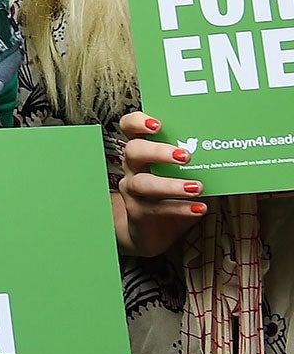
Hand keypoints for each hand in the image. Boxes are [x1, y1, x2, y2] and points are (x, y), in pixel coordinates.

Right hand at [115, 111, 205, 257]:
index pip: (128, 127)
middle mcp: (133, 167)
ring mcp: (133, 190)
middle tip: (185, 156)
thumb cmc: (171, 195)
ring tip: (197, 187)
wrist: (153, 231)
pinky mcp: (139, 212)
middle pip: (133, 151)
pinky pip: (157, 208)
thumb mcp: (180, 174)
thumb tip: (226, 147)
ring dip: (171, 184)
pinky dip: (180, 208)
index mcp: (141, 150)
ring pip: (143, 182)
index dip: (138, 123)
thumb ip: (193, 160)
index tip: (158, 125)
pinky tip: (199, 208)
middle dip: (158, 151)